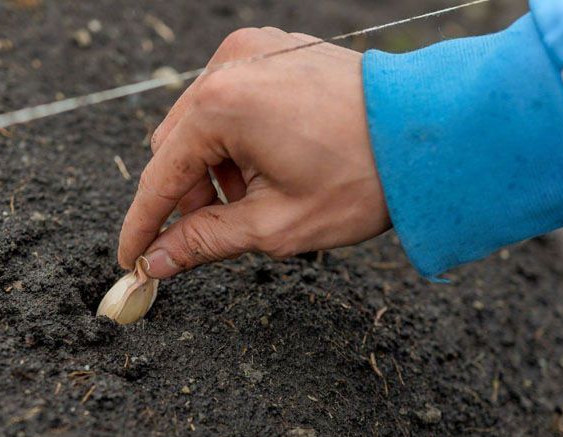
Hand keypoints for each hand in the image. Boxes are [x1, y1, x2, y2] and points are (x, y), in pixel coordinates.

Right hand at [118, 27, 389, 277]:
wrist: (431, 132)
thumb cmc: (362, 178)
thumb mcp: (276, 225)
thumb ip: (204, 241)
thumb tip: (156, 261)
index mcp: (222, 106)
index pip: (160, 175)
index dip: (143, 223)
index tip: (131, 256)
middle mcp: (229, 66)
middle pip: (176, 145)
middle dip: (186, 194)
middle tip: (211, 229)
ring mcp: (253, 51)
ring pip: (200, 121)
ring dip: (212, 166)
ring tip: (253, 197)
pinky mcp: (274, 50)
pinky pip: (230, 98)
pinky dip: (234, 137)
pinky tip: (266, 164)